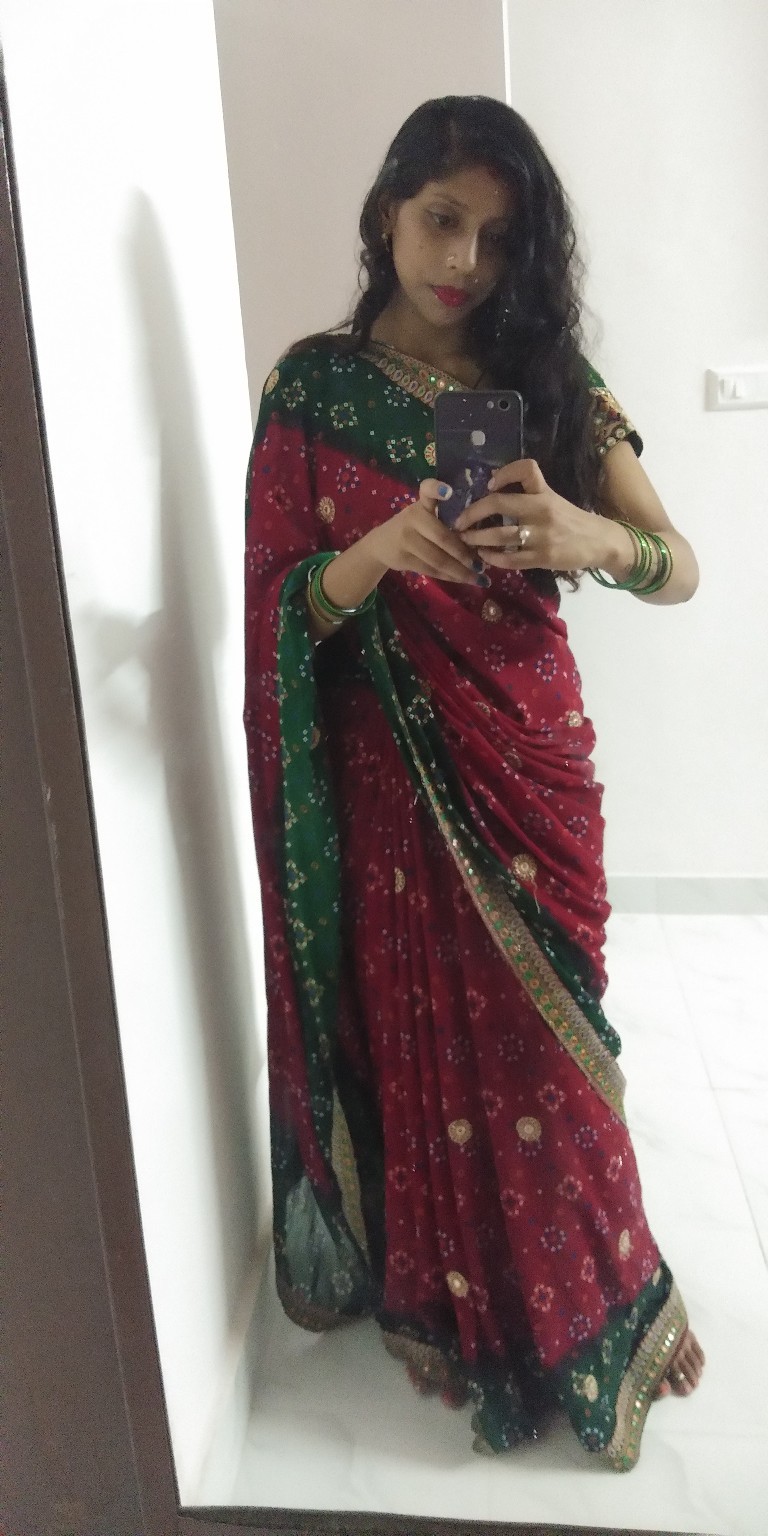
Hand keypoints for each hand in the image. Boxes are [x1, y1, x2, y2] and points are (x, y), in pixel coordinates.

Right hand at [366, 478, 488, 584]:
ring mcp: (406, 540)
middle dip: (465, 554)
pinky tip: (463, 580)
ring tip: (479, 578)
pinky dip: (450, 577)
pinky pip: (431, 570)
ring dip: (461, 571)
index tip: (448, 492)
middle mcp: (413, 518)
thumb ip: (445, 520)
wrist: (380, 544)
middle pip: (443, 538)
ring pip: (438, 559)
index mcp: (422, 504)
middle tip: (482, 565)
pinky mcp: (403, 559)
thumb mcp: (424, 515)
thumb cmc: (412, 527)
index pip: (426, 491)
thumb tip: (479, 541)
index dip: (436, 489)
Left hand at [453, 458, 609, 571]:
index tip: (488, 485)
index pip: (525, 470)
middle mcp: (542, 510)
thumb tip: (493, 490)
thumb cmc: (572, 520)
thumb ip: (529, 494)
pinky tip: (484, 556)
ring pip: (500, 535)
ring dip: (477, 538)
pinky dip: (492, 558)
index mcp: (544, 493)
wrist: (600, 542)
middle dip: (472, 513)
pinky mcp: (543, 557)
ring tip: (466, 539)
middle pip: (499, 504)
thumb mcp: (554, 499)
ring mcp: (542, 535)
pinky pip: (510, 559)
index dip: (503, 473)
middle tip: (458, 521)